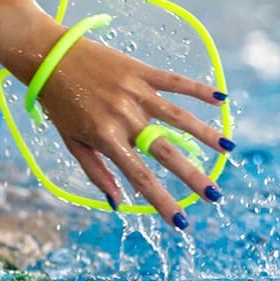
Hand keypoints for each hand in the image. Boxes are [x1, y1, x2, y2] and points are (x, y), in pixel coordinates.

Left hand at [34, 36, 232, 227]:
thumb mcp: (72, 143)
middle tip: (215, 195)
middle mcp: (125, 118)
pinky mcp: (141, 71)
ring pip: (178, 116)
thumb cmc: (61, 105)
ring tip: (228, 150)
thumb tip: (117, 203)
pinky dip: (199, 90)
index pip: (140, 178)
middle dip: (192, 176)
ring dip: (205, 134)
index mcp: (106, 139)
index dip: (162, 202)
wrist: (51, 58)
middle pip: (166, 151)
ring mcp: (136, 93)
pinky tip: (221, 100)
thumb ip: (97, 173)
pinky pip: (175, 81)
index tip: (181, 222)